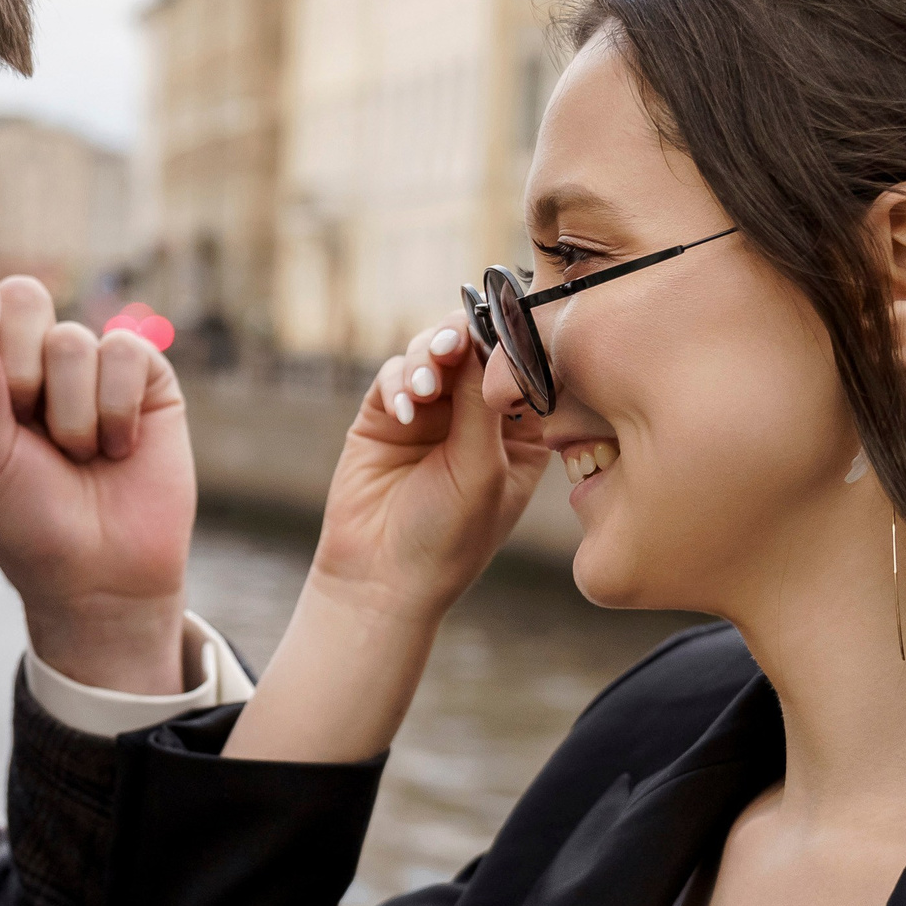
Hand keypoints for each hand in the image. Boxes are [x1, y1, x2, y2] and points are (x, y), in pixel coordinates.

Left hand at [0, 275, 195, 695]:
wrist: (101, 578)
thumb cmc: (31, 525)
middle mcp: (40, 361)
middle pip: (25, 296)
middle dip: (20, 366)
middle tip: (27, 424)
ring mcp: (95, 367)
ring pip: (73, 340)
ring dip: (71, 414)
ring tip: (81, 458)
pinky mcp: (148, 379)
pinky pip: (125, 352)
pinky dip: (116, 408)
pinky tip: (119, 448)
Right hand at [223, 320, 550, 763]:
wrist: (382, 579)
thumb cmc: (449, 537)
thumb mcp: (482, 467)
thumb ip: (480, 400)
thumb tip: (478, 333)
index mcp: (520, 432)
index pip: (523, 367)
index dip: (515, 340)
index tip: (505, 326)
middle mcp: (476, 415)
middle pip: (475, 348)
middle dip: (465, 338)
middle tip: (454, 343)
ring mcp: (430, 412)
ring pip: (432, 352)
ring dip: (428, 357)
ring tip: (426, 386)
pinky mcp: (385, 416)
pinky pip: (394, 375)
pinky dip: (399, 382)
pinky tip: (404, 411)